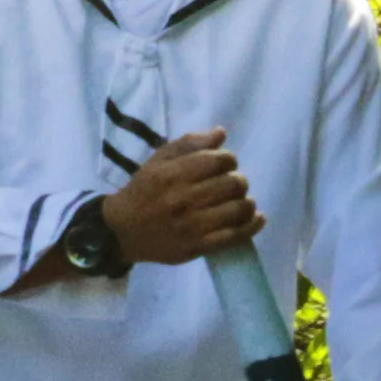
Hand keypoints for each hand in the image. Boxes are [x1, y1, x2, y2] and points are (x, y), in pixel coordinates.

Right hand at [102, 128, 259, 264]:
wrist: (123, 230)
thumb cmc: (143, 191)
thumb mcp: (159, 160)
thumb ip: (189, 144)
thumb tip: (221, 133)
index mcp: (173, 174)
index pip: (219, 160)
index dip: (228, 159)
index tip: (224, 164)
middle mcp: (184, 199)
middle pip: (234, 184)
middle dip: (238, 180)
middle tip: (232, 184)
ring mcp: (192, 225)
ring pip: (239, 209)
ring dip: (246, 202)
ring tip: (239, 201)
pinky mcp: (199, 246)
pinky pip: (235, 236)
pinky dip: (251, 225)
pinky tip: (257, 218)